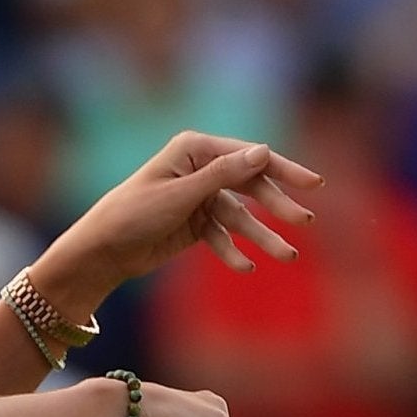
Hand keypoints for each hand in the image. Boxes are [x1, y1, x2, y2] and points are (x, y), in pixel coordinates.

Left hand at [33, 132, 322, 319]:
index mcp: (195, 149)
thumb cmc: (134, 214)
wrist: (102, 251)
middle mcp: (200, 168)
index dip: (284, 170)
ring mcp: (198, 197)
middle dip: (278, 205)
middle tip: (306, 222)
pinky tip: (246, 267)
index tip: (314, 185)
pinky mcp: (194, 224)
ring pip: (240, 216)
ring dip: (261, 236)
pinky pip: (221, 236)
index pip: (250, 156)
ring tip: (286, 256)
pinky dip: (232, 251)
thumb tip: (264, 152)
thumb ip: (223, 175)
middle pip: (250, 185)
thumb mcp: (181, 195)